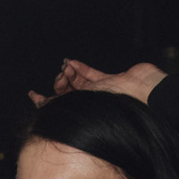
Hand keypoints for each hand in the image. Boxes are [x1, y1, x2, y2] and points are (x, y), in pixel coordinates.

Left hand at [28, 59, 166, 108]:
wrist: (145, 95)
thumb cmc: (120, 107)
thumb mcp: (87, 107)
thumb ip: (66, 104)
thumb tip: (41, 105)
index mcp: (85, 116)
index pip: (60, 108)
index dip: (44, 102)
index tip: (33, 95)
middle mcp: (91, 106)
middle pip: (69, 94)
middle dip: (60, 84)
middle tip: (59, 78)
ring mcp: (100, 93)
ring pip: (79, 83)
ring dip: (69, 74)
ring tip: (65, 68)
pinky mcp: (110, 81)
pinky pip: (91, 74)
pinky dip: (81, 68)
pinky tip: (71, 62)